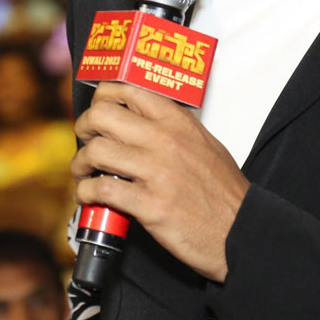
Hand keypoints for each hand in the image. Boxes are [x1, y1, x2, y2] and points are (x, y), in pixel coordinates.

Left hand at [72, 81, 249, 282]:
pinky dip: (86, 192)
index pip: (128, 90)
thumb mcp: (204, 143)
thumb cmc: (223, 190)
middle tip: (85, 141)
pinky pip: (102, 189)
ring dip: (80, 164)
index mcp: (177, 121)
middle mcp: (164, 140)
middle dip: (84, 127)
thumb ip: (173, 127)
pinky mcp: (149, 205)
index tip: (97, 111)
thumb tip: (139, 120)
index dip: (102, 97)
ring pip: (96, 152)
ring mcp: (156, 172)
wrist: (239, 229)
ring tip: (83, 174)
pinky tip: (89, 196)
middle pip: (102, 115)